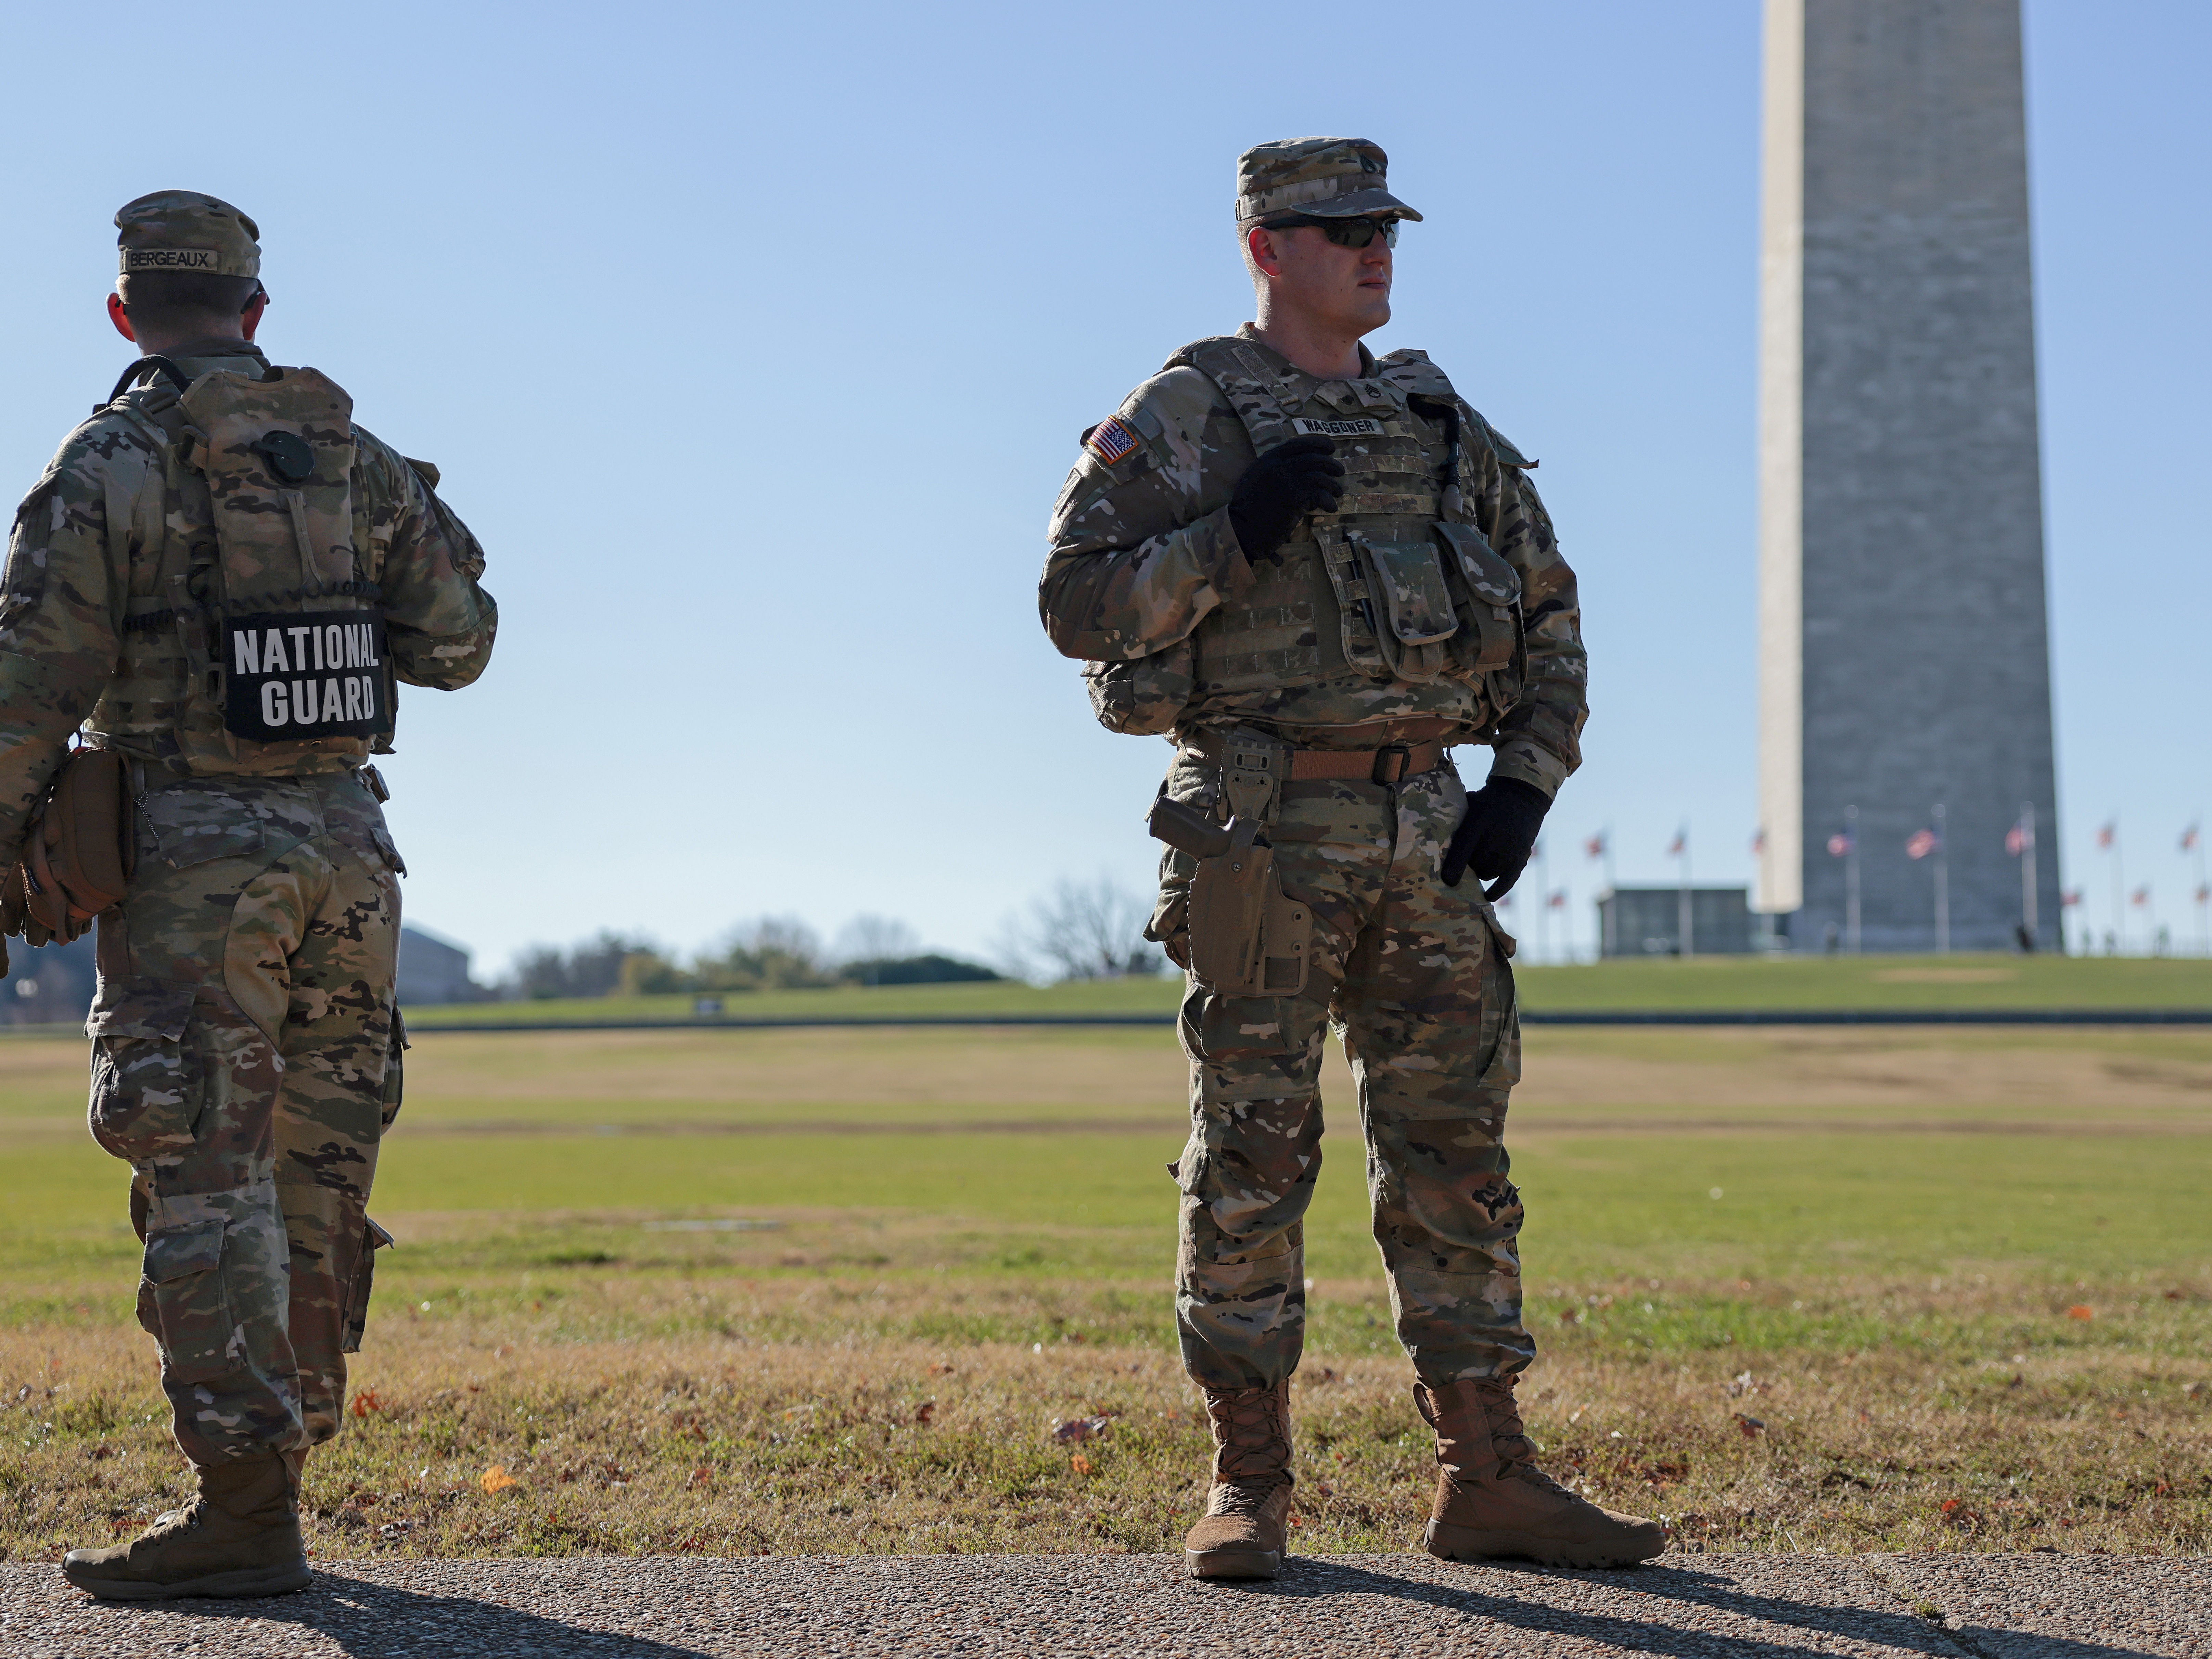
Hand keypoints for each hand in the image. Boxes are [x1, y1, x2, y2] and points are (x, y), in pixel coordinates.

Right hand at [1227, 435, 1343, 565]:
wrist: (1242, 530)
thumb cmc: (1246, 508)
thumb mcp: (1254, 479)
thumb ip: (1271, 468)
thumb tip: (1294, 463)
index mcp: (1268, 459)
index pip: (1297, 444)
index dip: (1317, 444)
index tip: (1330, 448)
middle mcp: (1278, 466)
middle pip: (1313, 458)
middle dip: (1330, 463)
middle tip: (1339, 471)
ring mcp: (1287, 482)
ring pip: (1319, 475)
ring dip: (1332, 484)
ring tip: (1337, 491)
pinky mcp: (1295, 499)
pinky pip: (1319, 495)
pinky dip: (1328, 501)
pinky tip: (1330, 507)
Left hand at [1441, 776, 1550, 900]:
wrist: (1522, 794)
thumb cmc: (1487, 800)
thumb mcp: (1469, 803)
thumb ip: (1453, 818)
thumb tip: (1429, 835)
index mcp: (1479, 821)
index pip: (1463, 850)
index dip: (1454, 868)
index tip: (1446, 880)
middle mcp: (1496, 837)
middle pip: (1475, 865)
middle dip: (1467, 865)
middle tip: (1465, 857)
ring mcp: (1511, 849)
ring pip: (1488, 873)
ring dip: (1481, 871)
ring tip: (1478, 861)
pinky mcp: (1522, 857)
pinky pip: (1507, 881)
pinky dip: (1497, 890)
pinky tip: (1488, 897)